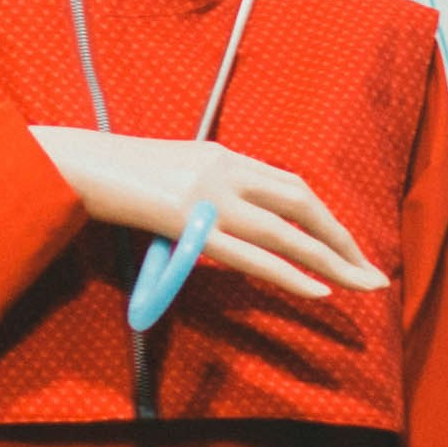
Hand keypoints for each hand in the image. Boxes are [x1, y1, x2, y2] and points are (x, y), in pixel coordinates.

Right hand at [27, 125, 384, 300]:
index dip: (325, 218)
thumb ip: (206, 195)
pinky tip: (320, 290)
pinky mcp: (193, 225)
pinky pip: (252, 256)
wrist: (75, 165)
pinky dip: (291, 274)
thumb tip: (228, 230)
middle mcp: (226, 171)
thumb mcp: (172, 176)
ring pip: (286, 233)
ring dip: (330, 261)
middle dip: (342, 241)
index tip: (348, 245)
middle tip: (373, 274)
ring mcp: (211, 197)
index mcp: (224, 156)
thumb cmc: (114, 176)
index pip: (291, 187)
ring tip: (362, 286)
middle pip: (301, 206)